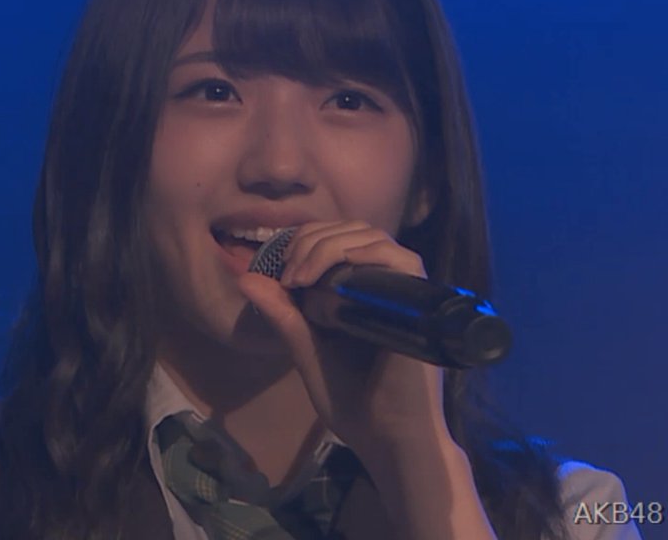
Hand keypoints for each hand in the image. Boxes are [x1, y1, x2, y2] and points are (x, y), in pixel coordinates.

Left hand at [236, 221, 452, 458]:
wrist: (386, 437)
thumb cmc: (351, 401)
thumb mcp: (307, 349)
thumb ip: (283, 314)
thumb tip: (247, 278)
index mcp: (362, 291)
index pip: (338, 238)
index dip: (306, 240)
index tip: (279, 271)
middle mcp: (386, 284)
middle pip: (352, 229)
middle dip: (310, 240)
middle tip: (287, 274)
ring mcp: (405, 290)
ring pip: (371, 236)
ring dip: (328, 245)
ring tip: (299, 277)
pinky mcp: (421, 301)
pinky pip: (399, 257)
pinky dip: (360, 254)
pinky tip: (327, 277)